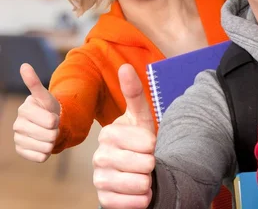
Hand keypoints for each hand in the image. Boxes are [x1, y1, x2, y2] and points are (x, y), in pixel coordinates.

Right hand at [13, 63, 60, 161]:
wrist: (49, 125)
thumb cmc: (49, 109)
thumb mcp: (46, 96)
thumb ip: (34, 83)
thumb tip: (24, 65)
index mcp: (24, 109)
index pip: (51, 121)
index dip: (57, 120)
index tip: (53, 116)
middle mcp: (17, 125)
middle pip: (49, 135)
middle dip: (56, 131)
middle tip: (53, 127)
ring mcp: (18, 139)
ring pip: (46, 147)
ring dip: (52, 142)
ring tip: (49, 135)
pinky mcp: (21, 151)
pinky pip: (41, 157)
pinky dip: (47, 153)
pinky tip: (43, 145)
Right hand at [93, 64, 155, 208]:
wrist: (136, 172)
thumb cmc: (140, 142)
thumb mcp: (141, 117)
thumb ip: (134, 94)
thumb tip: (125, 66)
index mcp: (109, 134)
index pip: (146, 141)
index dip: (154, 144)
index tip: (149, 144)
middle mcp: (99, 156)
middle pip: (144, 163)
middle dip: (153, 164)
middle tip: (147, 162)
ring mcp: (99, 179)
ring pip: (139, 184)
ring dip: (149, 181)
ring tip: (145, 176)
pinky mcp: (104, 199)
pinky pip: (131, 203)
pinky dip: (142, 200)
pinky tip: (141, 192)